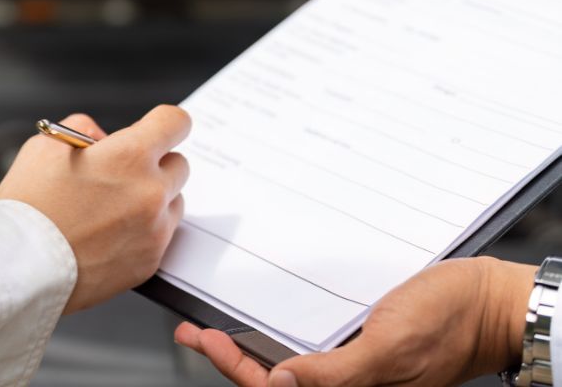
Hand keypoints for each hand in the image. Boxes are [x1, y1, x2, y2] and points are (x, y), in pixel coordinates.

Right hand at [0, 105, 190, 313]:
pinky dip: (144, 231)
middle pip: (179, 164)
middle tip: (121, 174)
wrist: (19, 268)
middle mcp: (151, 192)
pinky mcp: (149, 262)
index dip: (165, 122)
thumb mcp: (45, 145)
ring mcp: (154, 230)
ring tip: (113, 208)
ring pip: (174, 202)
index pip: (175, 122)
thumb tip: (101, 138)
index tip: (157, 129)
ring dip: (154, 199)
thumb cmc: (29, 207)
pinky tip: (110, 234)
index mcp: (130, 156)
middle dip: (155, 164)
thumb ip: (82, 129)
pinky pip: (161, 236)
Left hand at [175, 257, 535, 386]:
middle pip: (273, 380)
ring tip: (213, 328)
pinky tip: (264, 321)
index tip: (199, 336)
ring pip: (288, 366)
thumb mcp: (392, 346)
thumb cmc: (452, 321)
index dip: (231, 365)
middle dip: (227, 357)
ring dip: (248, 347)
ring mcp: (355, 368)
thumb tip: (282, 384)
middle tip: (191, 331)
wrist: (489, 302)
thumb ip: (337, 374)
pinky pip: (311, 350)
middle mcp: (349, 384)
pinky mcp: (362, 348)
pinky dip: (280, 337)